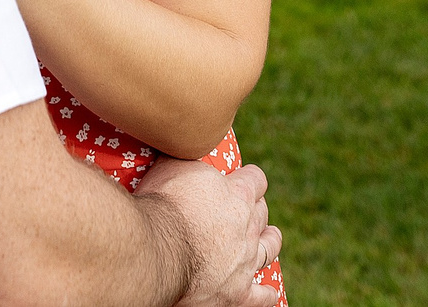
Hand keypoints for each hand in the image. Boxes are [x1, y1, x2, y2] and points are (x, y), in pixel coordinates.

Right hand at [138, 158, 281, 306]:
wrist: (157, 250)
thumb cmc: (162, 204)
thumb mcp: (173, 165)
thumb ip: (188, 156)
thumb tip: (184, 137)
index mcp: (238, 194)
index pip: (256, 180)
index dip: (250, 178)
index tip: (244, 178)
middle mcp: (248, 227)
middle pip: (262, 213)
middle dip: (256, 208)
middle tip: (246, 208)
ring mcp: (245, 262)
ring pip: (268, 248)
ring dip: (270, 241)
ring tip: (270, 237)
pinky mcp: (237, 294)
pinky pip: (260, 297)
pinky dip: (266, 294)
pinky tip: (270, 292)